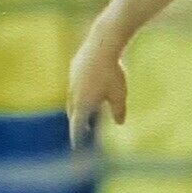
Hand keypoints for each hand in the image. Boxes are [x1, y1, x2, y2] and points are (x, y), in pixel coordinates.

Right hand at [68, 26, 126, 146]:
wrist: (102, 45)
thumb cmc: (113, 72)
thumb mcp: (119, 94)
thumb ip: (119, 111)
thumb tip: (119, 123)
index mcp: (83, 103)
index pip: (77, 125)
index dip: (77, 137)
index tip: (76, 147)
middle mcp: (73, 92)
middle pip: (73, 111)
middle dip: (77, 121)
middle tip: (82, 129)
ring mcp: (72, 79)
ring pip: (73, 96)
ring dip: (78, 105)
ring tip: (85, 109)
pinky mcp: (74, 66)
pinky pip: (75, 82)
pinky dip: (80, 88)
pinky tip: (88, 84)